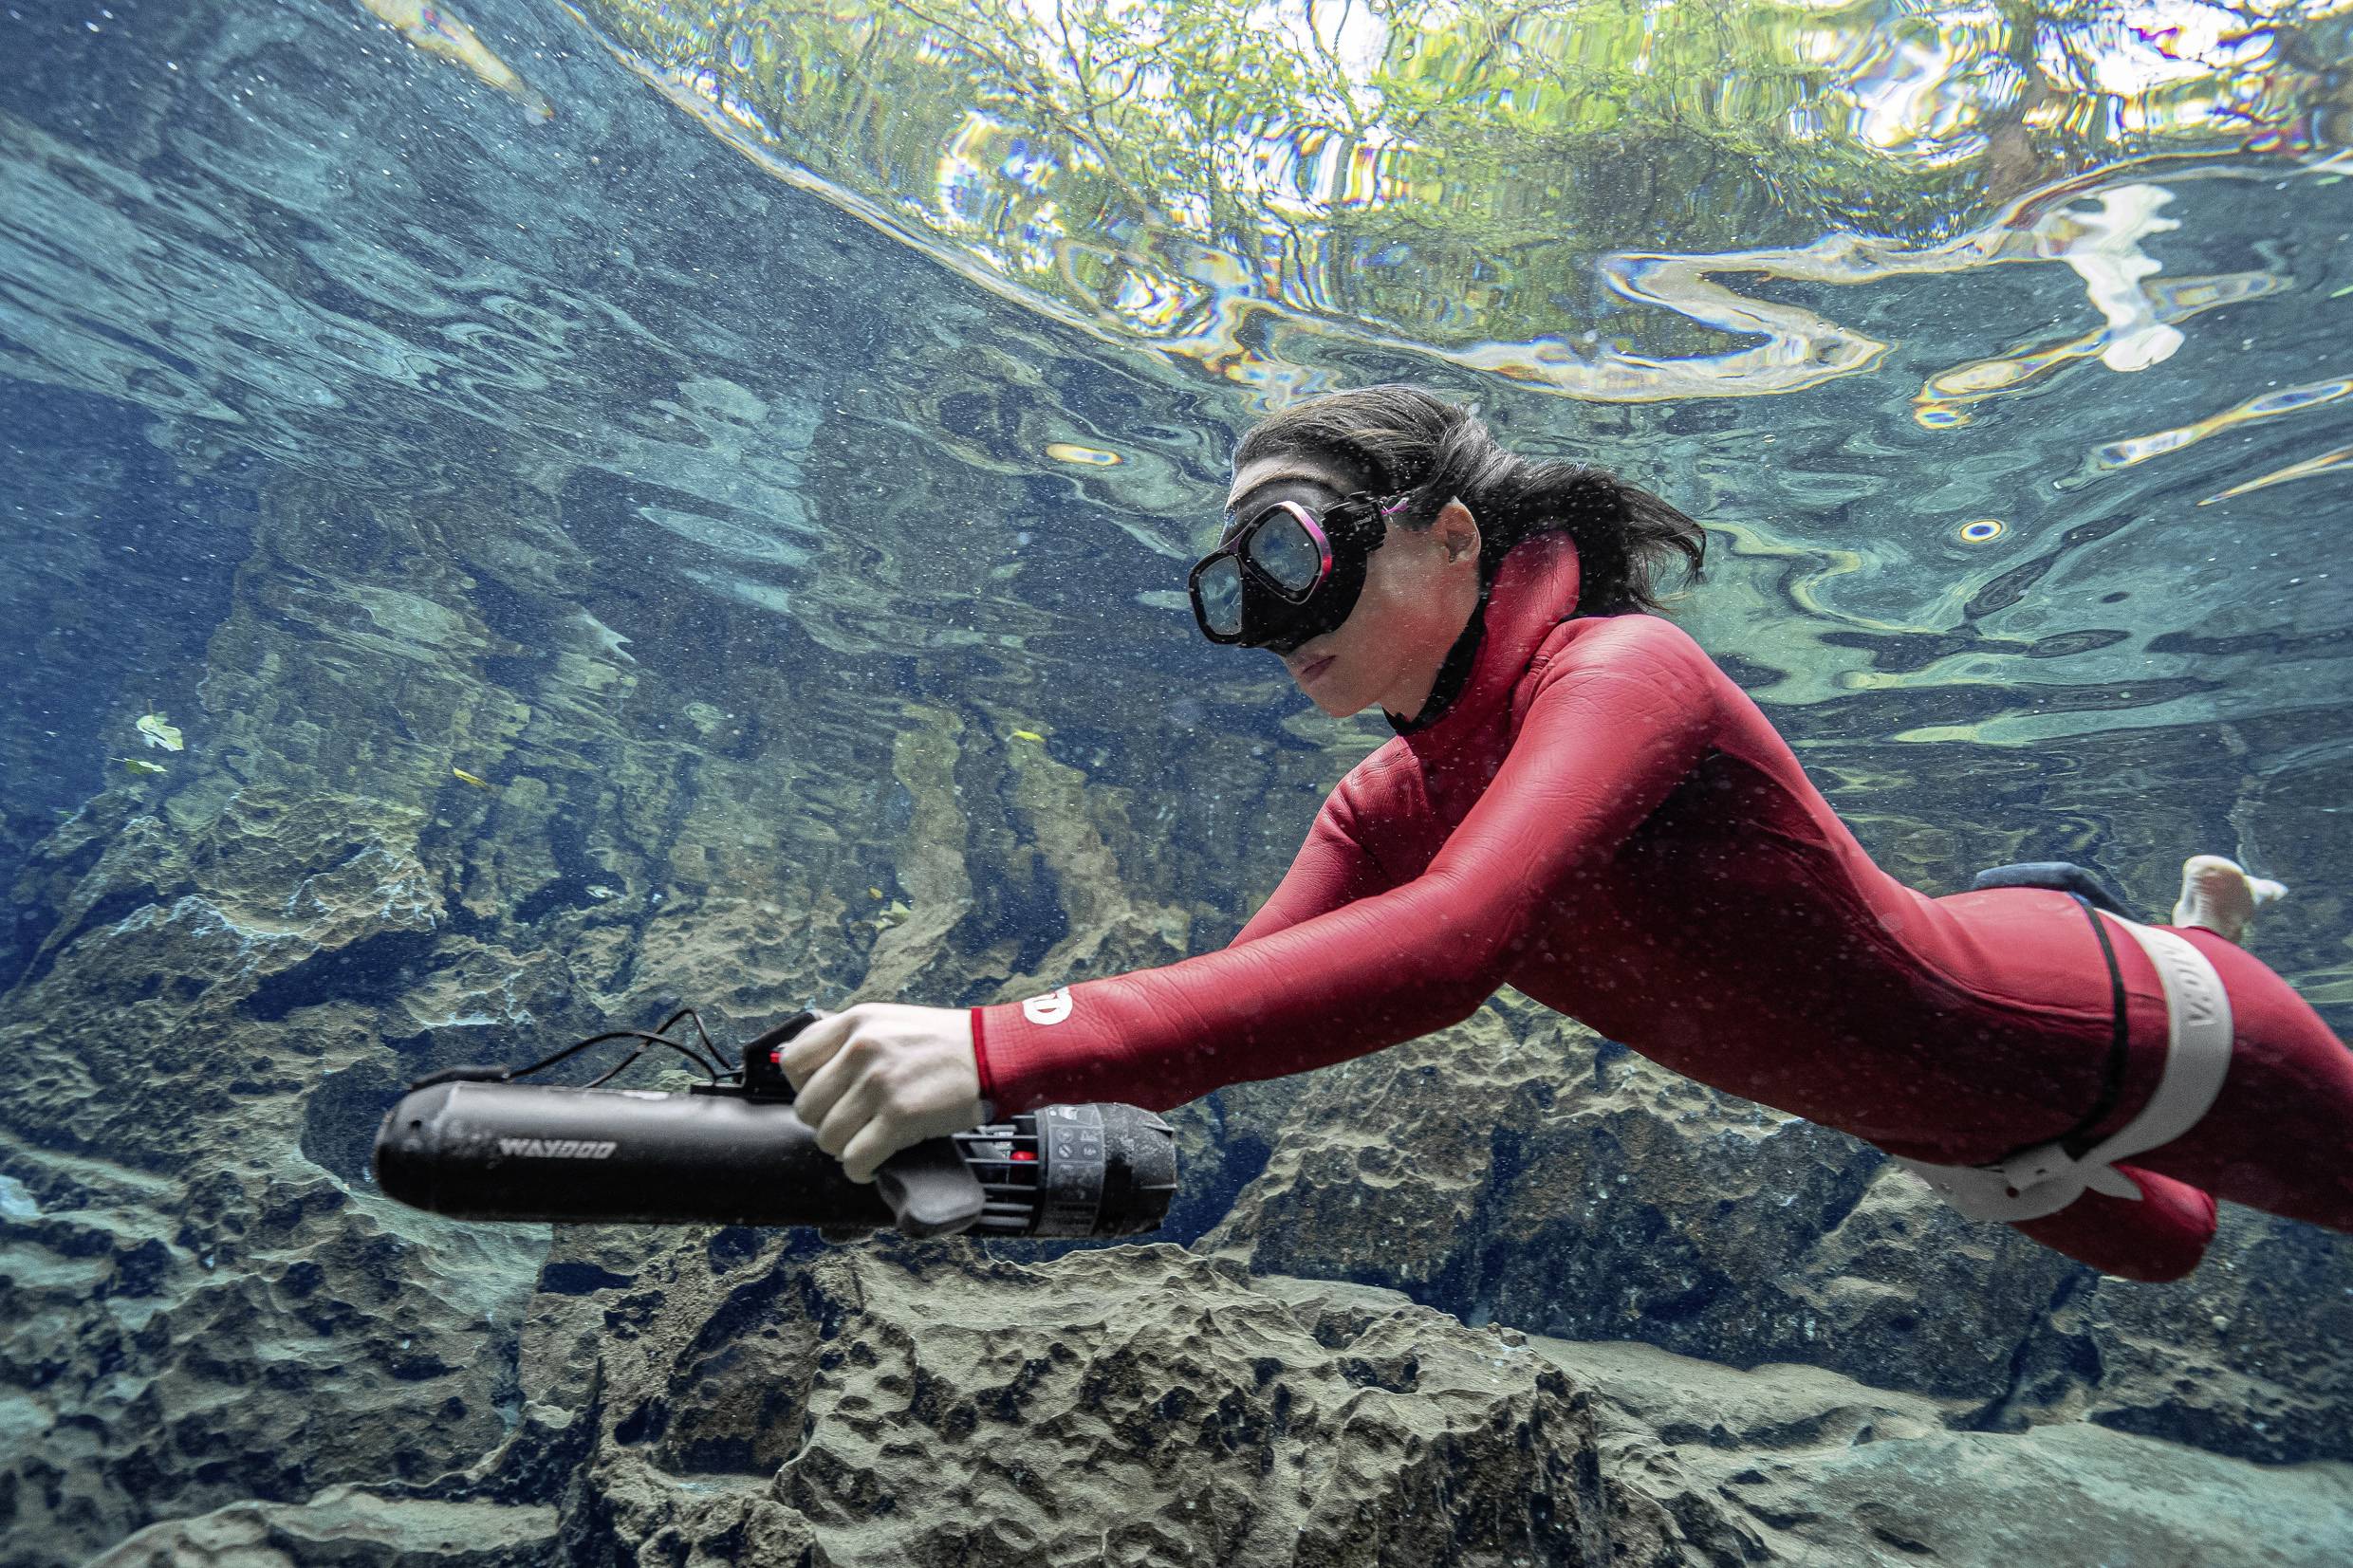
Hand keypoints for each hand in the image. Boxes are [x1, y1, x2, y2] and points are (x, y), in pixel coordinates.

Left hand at [780, 1002, 986, 1183]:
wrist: (994, 1053)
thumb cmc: (944, 1042)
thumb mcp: (889, 1021)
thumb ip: (851, 1041)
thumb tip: (816, 1076)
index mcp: (854, 1023)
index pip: (792, 1062)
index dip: (804, 1088)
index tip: (827, 1098)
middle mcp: (860, 1050)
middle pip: (806, 1108)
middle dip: (825, 1124)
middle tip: (851, 1127)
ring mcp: (879, 1083)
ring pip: (828, 1138)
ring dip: (844, 1149)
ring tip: (865, 1144)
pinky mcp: (900, 1116)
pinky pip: (856, 1159)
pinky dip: (860, 1170)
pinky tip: (873, 1165)